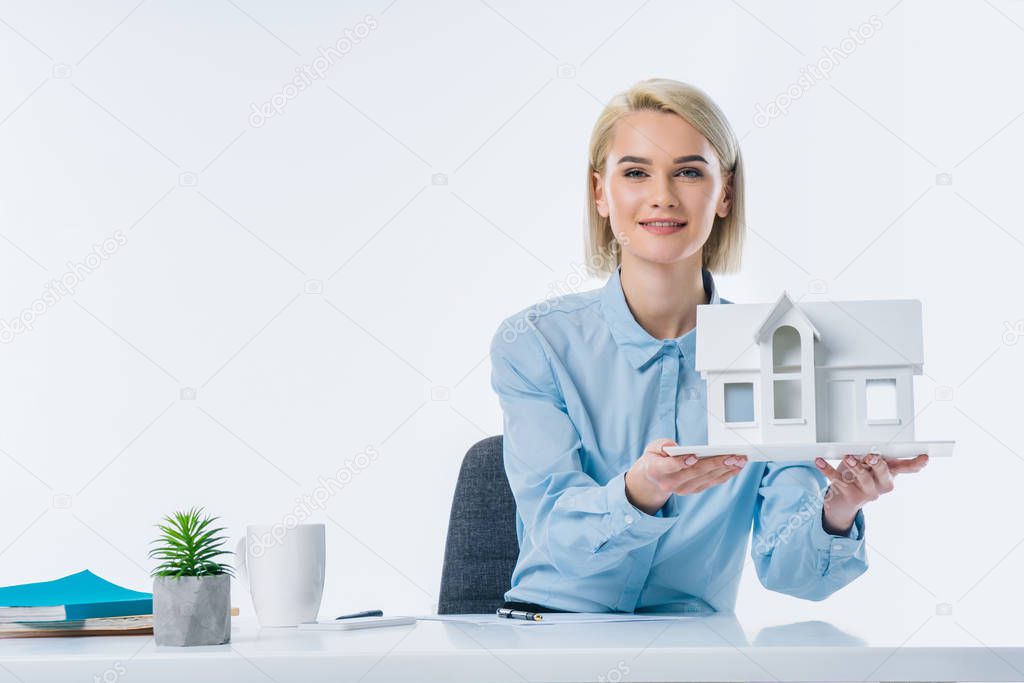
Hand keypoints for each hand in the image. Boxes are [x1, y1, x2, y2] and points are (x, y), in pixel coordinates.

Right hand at [625, 438, 746, 515]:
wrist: (653, 479)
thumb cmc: (655, 459)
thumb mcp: (652, 447)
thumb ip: (661, 445)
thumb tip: (674, 446)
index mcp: (657, 470)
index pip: (670, 467)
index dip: (682, 462)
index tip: (693, 456)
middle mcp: (671, 483)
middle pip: (695, 472)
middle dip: (715, 463)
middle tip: (732, 456)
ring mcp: (683, 489)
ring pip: (707, 478)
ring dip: (726, 470)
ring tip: (739, 461)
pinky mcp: (694, 490)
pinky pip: (712, 482)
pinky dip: (725, 475)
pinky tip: (735, 467)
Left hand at [814, 453, 928, 532]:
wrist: (842, 502)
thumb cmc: (857, 477)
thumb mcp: (868, 465)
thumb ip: (872, 457)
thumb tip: (874, 449)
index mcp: (889, 474)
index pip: (906, 468)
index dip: (915, 464)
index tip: (924, 457)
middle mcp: (881, 486)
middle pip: (885, 475)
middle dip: (879, 465)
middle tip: (872, 456)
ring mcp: (867, 493)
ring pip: (863, 479)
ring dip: (855, 467)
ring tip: (848, 458)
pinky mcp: (850, 496)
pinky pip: (838, 481)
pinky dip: (827, 470)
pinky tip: (819, 461)